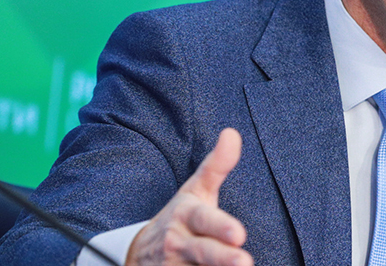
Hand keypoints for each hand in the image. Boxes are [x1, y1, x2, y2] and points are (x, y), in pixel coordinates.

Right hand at [125, 128, 252, 265]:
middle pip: (204, 252)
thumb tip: (232, 133)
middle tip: (245, 262)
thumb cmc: (181, 218)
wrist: (140, 254)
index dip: (220, 227)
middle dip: (223, 259)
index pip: (204, 220)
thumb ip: (217, 165)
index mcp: (186, 216)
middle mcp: (179, 243)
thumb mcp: (196, 190)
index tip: (239, 235)